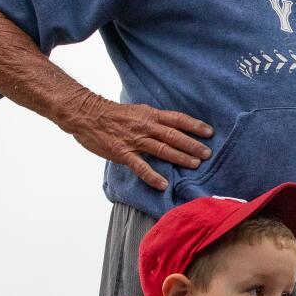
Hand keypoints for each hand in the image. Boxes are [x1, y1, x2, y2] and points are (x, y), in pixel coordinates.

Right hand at [63, 92, 211, 190]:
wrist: (86, 114)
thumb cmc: (112, 114)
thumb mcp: (137, 111)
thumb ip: (153, 120)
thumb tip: (171, 128)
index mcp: (150, 114)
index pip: (177, 119)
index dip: (194, 125)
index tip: (209, 132)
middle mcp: (145, 126)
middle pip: (173, 135)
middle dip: (192, 144)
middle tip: (207, 153)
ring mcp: (134, 140)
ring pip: (161, 149)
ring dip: (179, 157)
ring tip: (194, 165)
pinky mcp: (122, 153)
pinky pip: (140, 166)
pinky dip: (152, 175)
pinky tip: (163, 184)